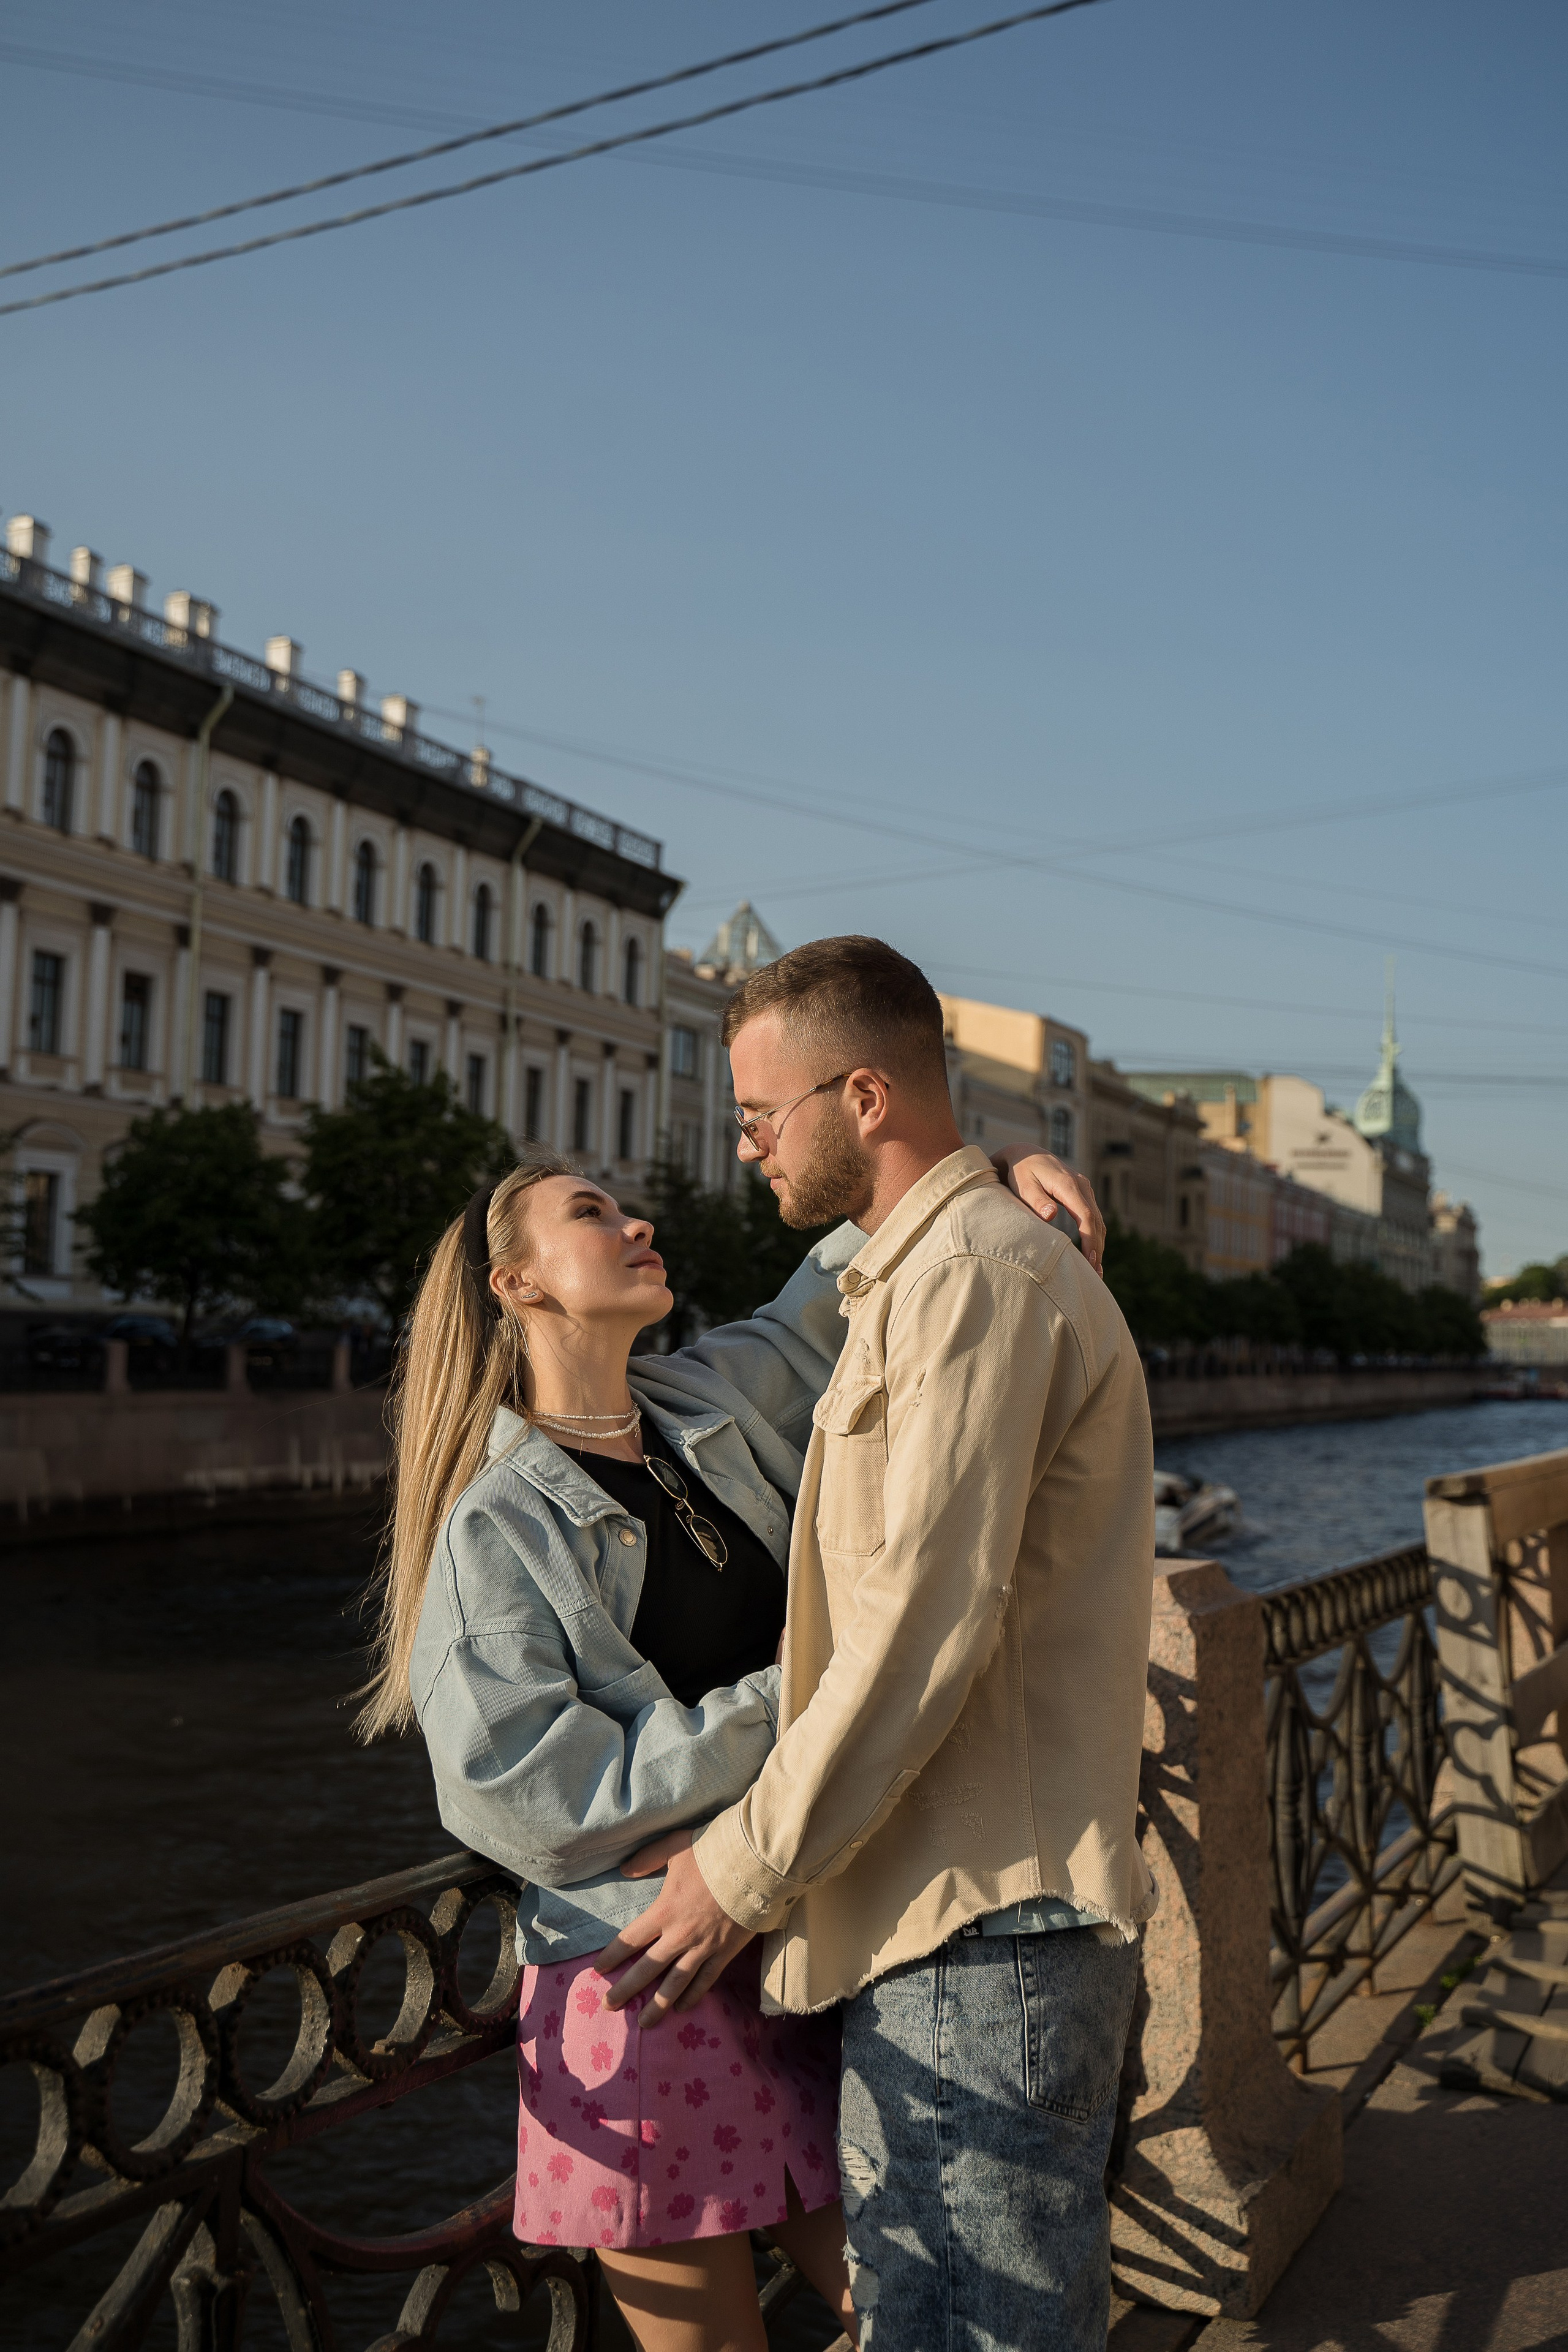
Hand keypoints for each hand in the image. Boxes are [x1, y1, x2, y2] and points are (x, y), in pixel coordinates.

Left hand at [597, 1834, 755, 2025]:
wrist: (755, 1865)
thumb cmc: (714, 1852)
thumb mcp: (675, 1846)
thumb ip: (647, 1858)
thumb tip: (624, 1869)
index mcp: (664, 1911)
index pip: (631, 1939)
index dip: (612, 1956)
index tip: (598, 1970)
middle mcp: (679, 1935)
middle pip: (647, 1969)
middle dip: (626, 1990)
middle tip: (609, 2006)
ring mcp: (703, 1948)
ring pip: (675, 1984)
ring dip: (657, 2005)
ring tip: (643, 2022)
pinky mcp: (725, 1953)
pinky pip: (705, 1981)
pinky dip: (693, 1996)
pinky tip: (682, 2008)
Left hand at [991, 1147, 1104, 1274]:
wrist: (1023, 1154)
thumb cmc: (1020, 1173)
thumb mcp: (1023, 1185)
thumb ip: (1036, 1201)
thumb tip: (1051, 1215)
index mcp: (1068, 1184)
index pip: (1086, 1215)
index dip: (1089, 1240)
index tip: (1089, 1260)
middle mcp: (1081, 1185)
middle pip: (1096, 1221)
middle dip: (1097, 1248)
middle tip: (1095, 1275)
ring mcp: (1084, 1189)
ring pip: (1098, 1220)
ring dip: (1098, 1244)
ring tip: (1096, 1271)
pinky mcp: (1082, 1194)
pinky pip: (1093, 1217)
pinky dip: (1095, 1236)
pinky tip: (1092, 1254)